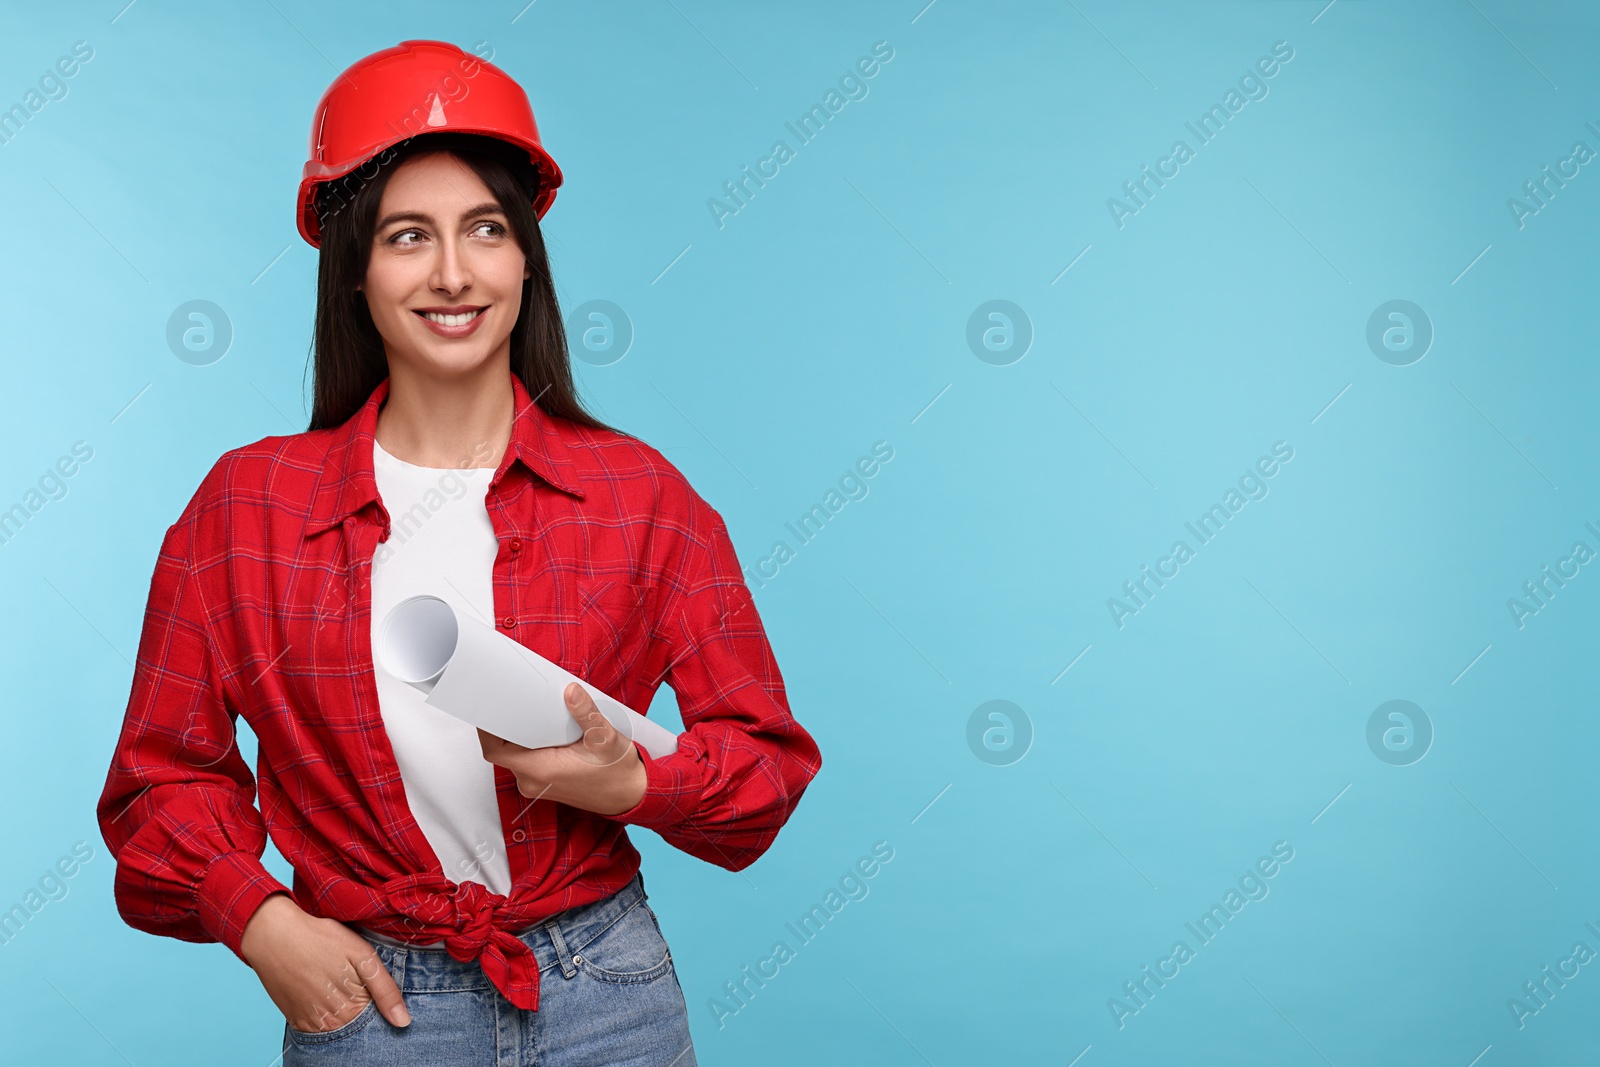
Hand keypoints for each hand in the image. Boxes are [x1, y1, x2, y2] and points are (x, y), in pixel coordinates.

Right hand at [240, 892, 410, 1032]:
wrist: (273, 936)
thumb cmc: (321, 939)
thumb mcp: (362, 955)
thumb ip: (385, 990)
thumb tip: (404, 1022)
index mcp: (353, 1009)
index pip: (378, 1021)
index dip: (382, 1005)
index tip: (375, 987)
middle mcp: (331, 1025)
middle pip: (359, 1027)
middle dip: (365, 1011)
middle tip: (353, 980)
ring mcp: (311, 1025)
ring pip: (340, 1029)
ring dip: (345, 1014)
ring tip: (338, 983)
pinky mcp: (296, 1022)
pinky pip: (318, 1028)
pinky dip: (326, 1015)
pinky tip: (325, 991)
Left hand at [478, 682, 648, 815]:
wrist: (631, 795)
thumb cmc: (617, 772)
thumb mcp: (605, 738)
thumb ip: (586, 713)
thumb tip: (571, 692)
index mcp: (540, 771)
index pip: (495, 750)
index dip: (487, 728)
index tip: (490, 706)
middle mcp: (533, 781)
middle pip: (504, 749)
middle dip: (506, 724)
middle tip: (515, 699)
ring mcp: (537, 784)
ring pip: (515, 753)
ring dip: (520, 734)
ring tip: (533, 711)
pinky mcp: (544, 782)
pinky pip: (526, 760)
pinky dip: (530, 743)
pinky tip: (544, 729)